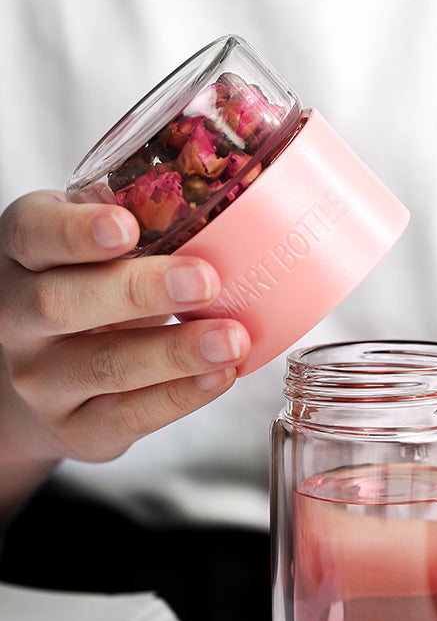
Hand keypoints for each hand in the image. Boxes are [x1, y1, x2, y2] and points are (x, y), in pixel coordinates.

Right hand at [0, 190, 249, 469]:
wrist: (49, 375)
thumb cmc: (90, 287)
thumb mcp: (96, 244)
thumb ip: (140, 220)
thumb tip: (231, 192)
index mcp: (23, 251)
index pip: (34, 235)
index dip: (77, 232)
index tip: (126, 227)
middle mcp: (16, 315)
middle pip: (63, 303)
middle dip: (139, 292)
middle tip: (206, 281)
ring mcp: (40, 378)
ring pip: (102, 366)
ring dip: (173, 353)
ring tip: (231, 339)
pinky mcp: (75, 428)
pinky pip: (128, 415)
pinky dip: (179, 397)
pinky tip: (219, 375)